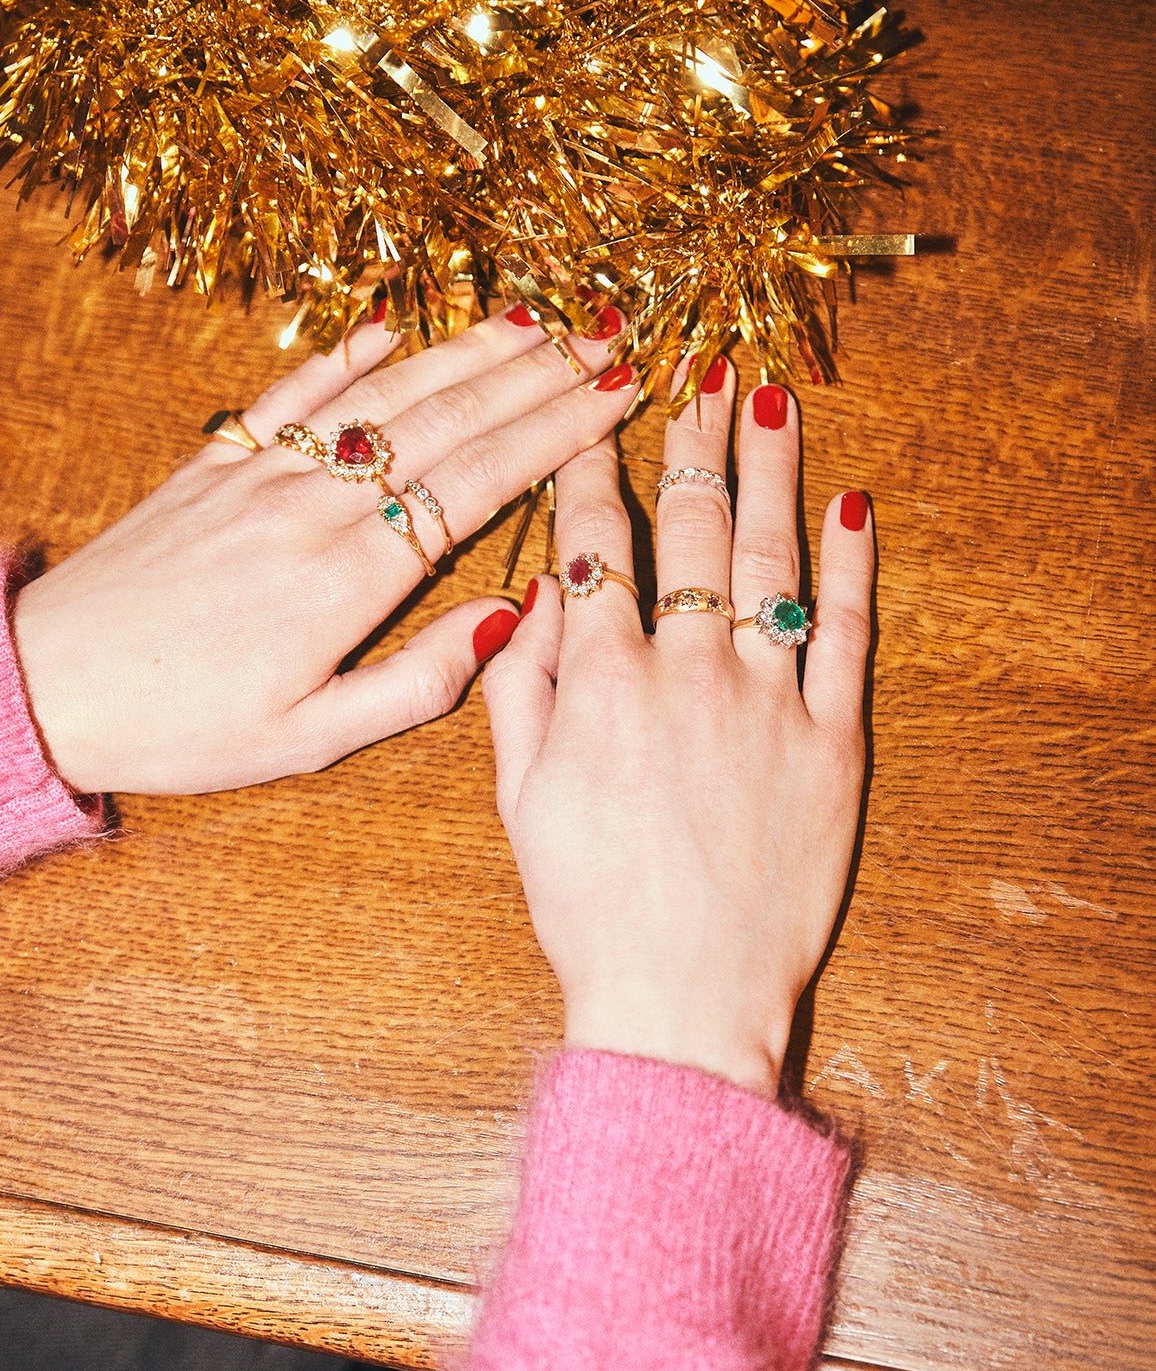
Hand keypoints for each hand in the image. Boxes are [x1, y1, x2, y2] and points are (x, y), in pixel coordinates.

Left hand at [12, 304, 638, 794]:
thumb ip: (416, 683)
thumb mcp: (309, 739)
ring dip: (463, 351)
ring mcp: (262, 474)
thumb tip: (511, 617)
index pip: (481, 481)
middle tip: (606, 332)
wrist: (47, 684)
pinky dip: (344, 354)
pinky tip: (387, 324)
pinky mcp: (214, 464)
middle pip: (446, 420)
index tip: (618, 390)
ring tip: (532, 318)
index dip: (556, 431)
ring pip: (382, 395)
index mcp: (351, 579)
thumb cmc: (182, 727)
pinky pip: (293, 393)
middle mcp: (314, 508)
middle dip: (536, 373)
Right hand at [483, 361, 874, 1097]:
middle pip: (690, 529)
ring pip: (770, 559)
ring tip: (768, 398)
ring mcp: (767, 703)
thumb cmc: (588, 903)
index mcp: (600, 684)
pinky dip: (849, 565)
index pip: (595, 545)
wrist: (681, 997)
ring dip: (769, 470)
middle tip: (693, 373)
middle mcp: (686, 673)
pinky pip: (844, 634)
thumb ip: (519, 687)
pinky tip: (850, 505)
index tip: (593, 420)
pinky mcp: (833, 742)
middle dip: (687, 441)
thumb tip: (532, 595)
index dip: (592, 473)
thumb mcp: (519, 798)